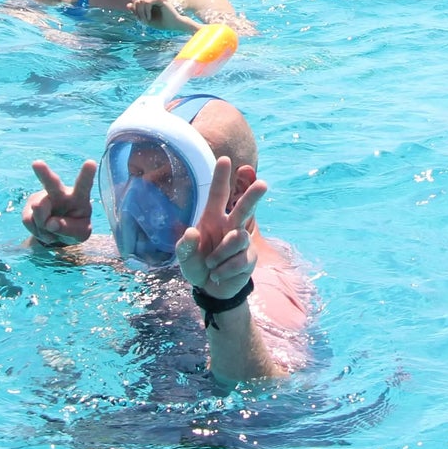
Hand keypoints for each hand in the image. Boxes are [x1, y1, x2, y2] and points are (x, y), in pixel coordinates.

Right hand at [23, 159, 95, 245]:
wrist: (57, 232)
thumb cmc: (75, 228)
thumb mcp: (80, 234)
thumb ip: (70, 229)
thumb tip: (50, 223)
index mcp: (80, 197)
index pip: (84, 185)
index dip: (87, 175)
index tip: (91, 162)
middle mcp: (61, 192)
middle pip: (52, 182)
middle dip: (44, 173)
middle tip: (37, 163)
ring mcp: (43, 196)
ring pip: (38, 208)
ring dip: (43, 226)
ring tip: (52, 229)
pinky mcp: (30, 204)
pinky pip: (28, 220)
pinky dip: (36, 231)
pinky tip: (43, 229)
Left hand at [127, 0, 194, 31]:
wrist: (174, 25)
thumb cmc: (161, 22)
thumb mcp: (145, 17)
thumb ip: (137, 11)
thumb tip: (127, 4)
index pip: (136, 0)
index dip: (135, 11)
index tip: (140, 20)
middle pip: (137, 0)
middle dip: (137, 12)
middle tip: (142, 21)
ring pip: (141, 1)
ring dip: (141, 13)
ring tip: (146, 21)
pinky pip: (147, 2)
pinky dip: (146, 12)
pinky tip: (149, 18)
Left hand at [175, 155, 267, 299]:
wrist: (212, 289)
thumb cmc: (197, 264)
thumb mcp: (184, 257)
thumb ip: (185, 246)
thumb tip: (192, 232)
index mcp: (213, 218)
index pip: (218, 195)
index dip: (221, 177)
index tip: (225, 159)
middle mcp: (230, 225)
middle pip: (243, 208)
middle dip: (252, 196)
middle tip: (263, 184)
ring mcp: (242, 241)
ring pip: (236, 239)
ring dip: (219, 255)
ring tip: (211, 264)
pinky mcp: (249, 257)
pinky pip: (239, 260)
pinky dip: (224, 270)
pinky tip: (218, 274)